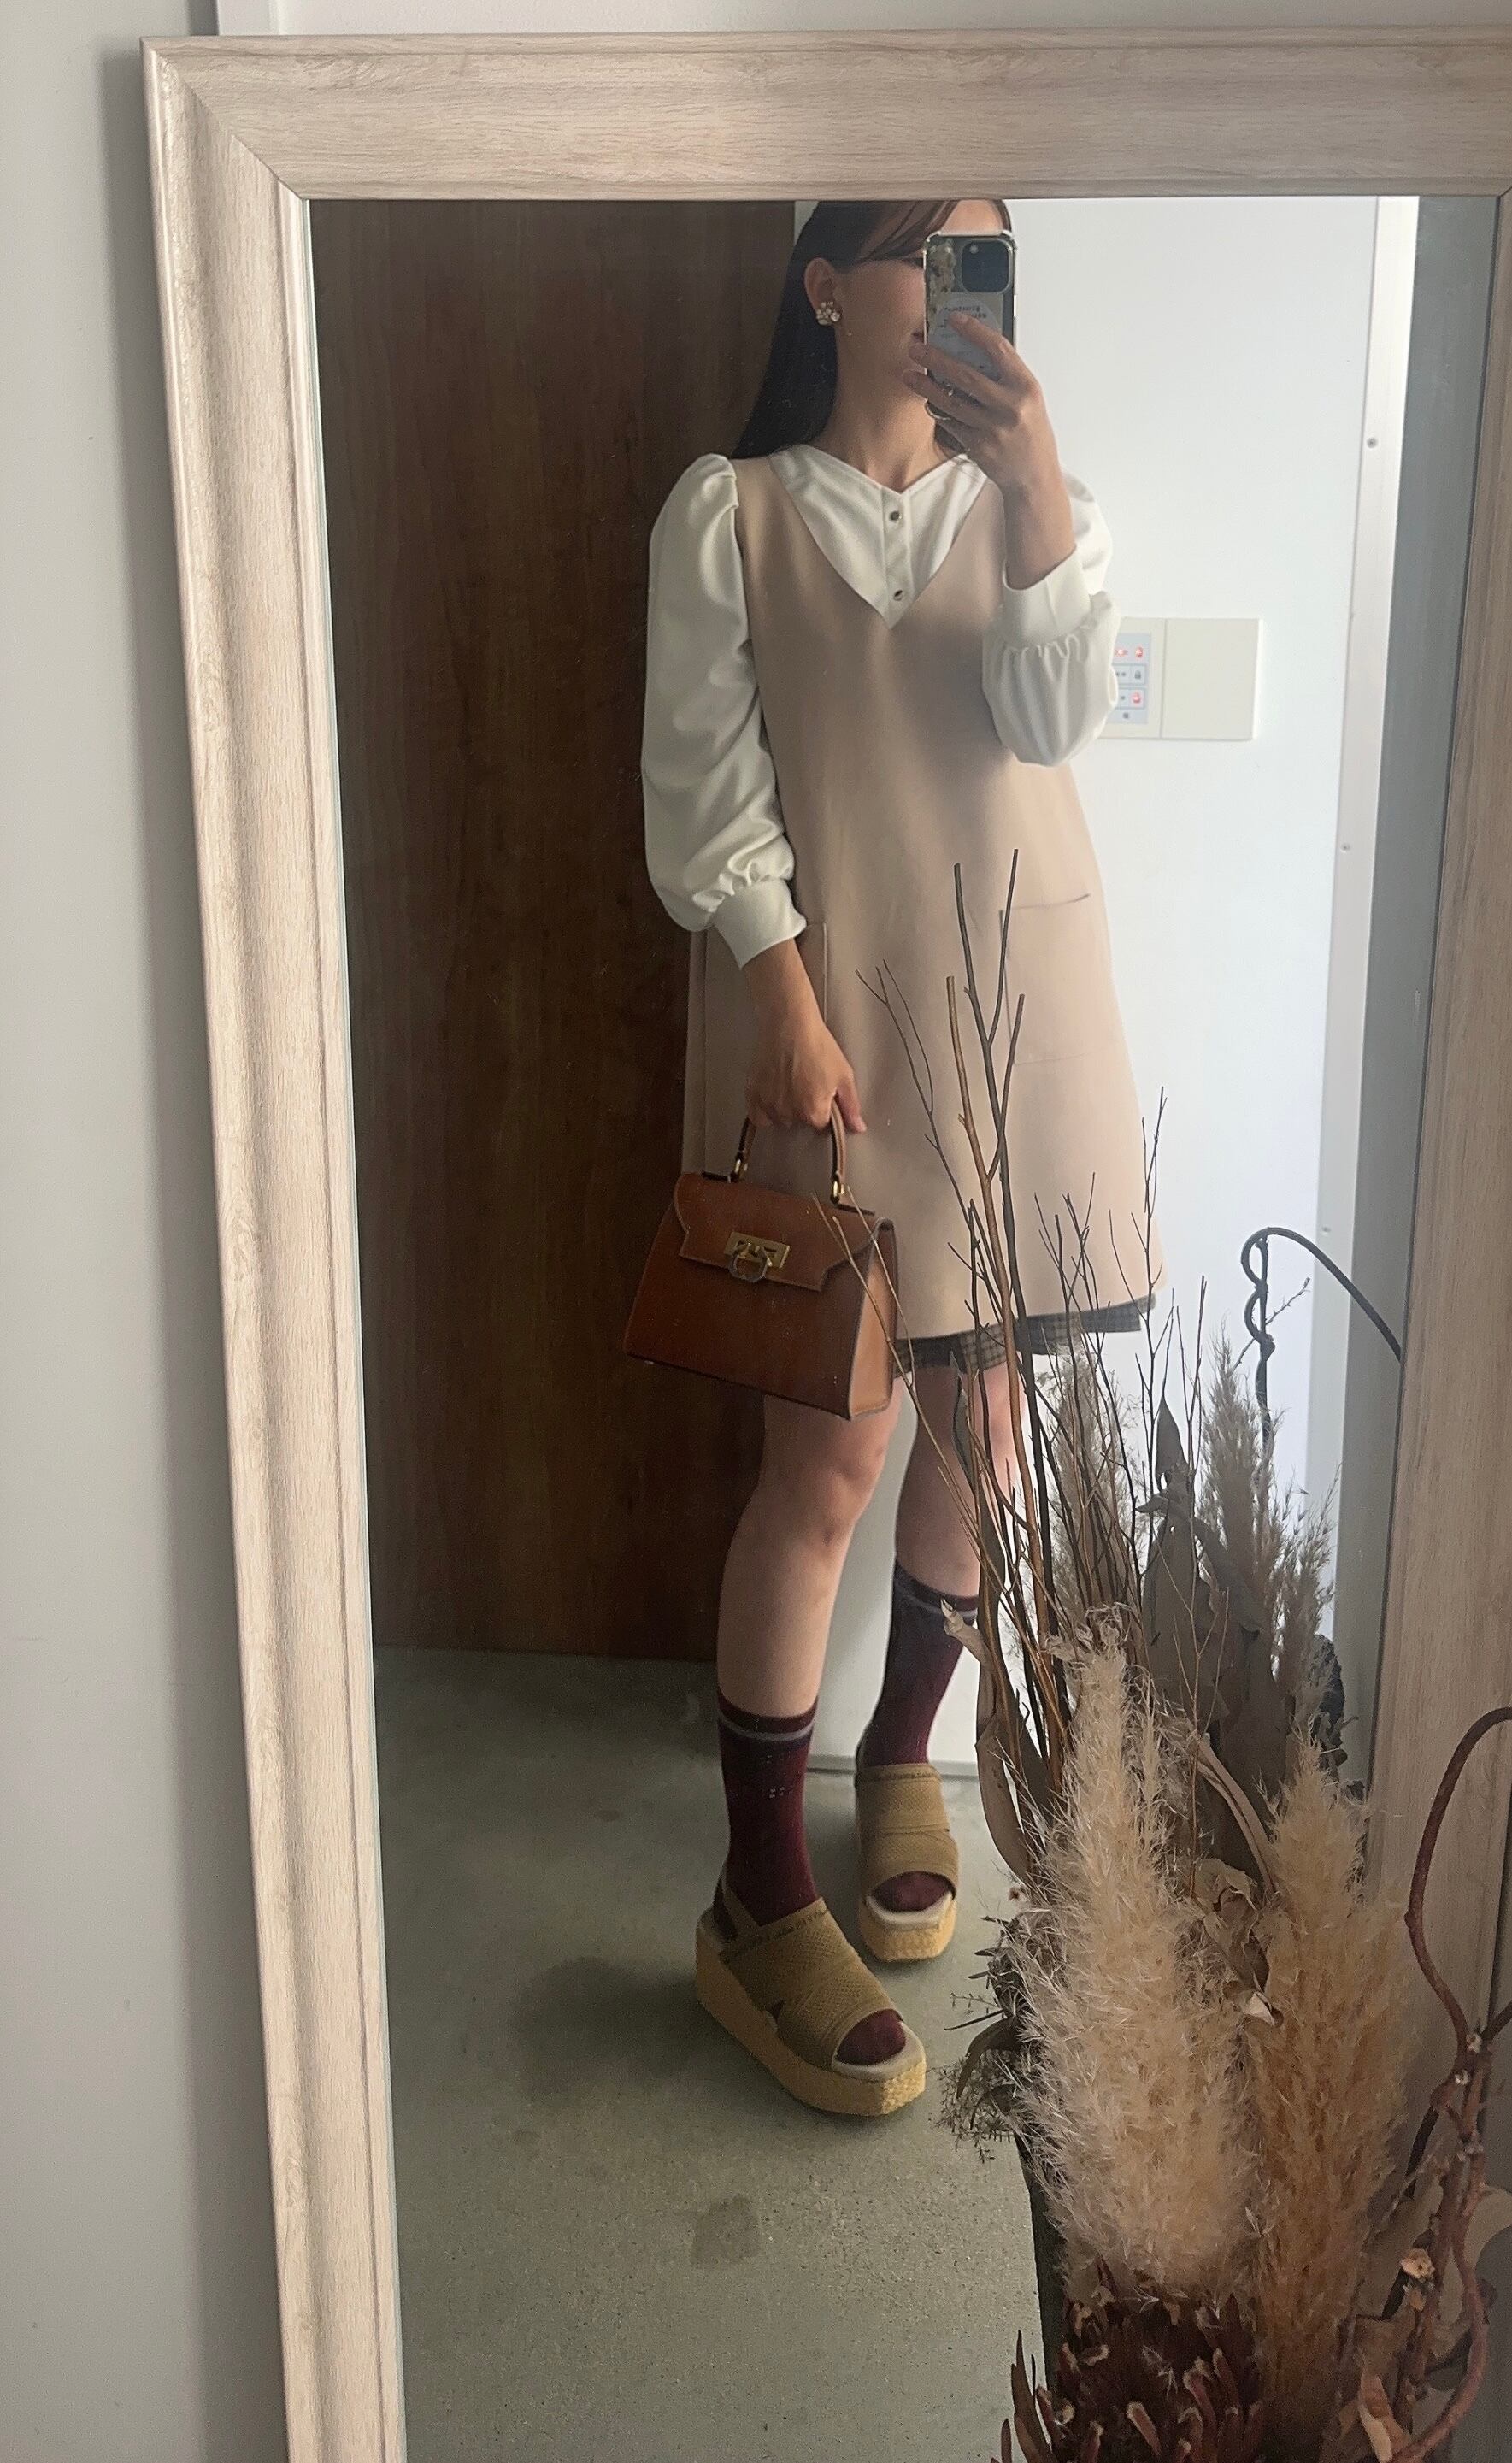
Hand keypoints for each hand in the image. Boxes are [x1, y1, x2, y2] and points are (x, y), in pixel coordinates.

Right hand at [742, 941, 865, 1133]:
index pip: (820, 1124)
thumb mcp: (843, 1076)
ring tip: (790, 1082)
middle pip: (798, 1121)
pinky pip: (758, 1114)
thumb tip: (858, 1128)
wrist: (790, 1024)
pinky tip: (772, 1095)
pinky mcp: (753, 1093)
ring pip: (779, 1118)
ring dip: (785, 1107)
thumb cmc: (818, 1046)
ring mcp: (769, 1104)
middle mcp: (790, 1113)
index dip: (823, 1108)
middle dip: (803, 1107)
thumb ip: (851, 1106)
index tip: (822, 1093)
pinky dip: (763, 1110)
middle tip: (806, 1082)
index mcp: (813, 1112)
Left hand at [905, 319, 1074, 585]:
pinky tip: (927, 400)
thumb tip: (972, 349)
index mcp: (1026, 387)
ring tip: (908, 372)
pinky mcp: (977, 447)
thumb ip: (1006, 376)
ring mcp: (992, 429)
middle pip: (966, 375)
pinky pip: (951, 423)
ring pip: (951, 401)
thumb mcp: (1029, 398)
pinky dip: (937, 410)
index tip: (953, 319)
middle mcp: (1009, 407)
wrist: (1034, 475)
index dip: (974, 331)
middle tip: (916, 347)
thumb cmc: (1031, 432)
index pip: (998, 349)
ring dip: (926, 386)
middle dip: (936, 358)